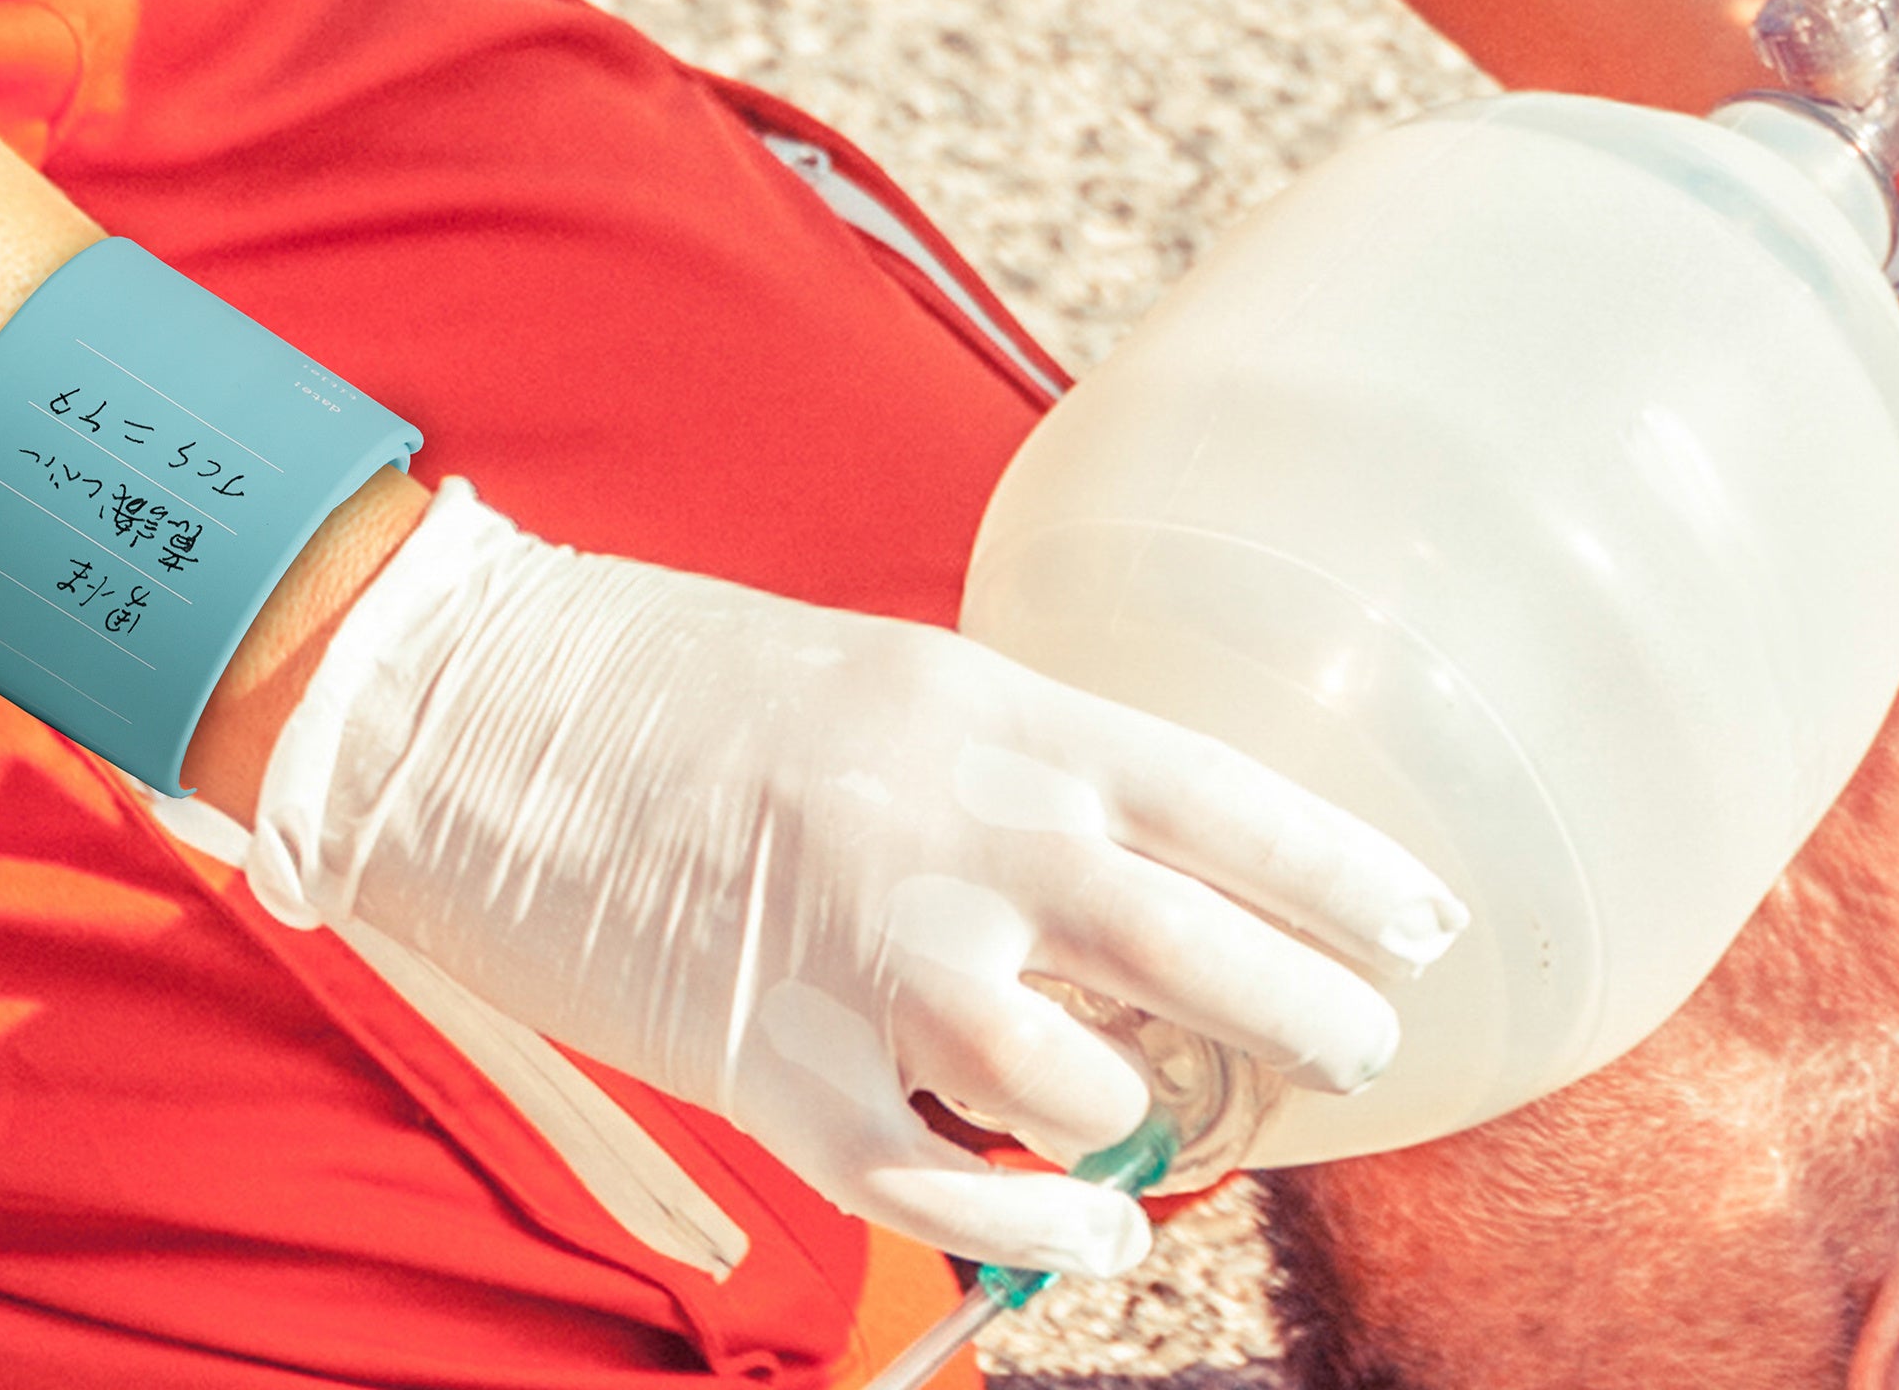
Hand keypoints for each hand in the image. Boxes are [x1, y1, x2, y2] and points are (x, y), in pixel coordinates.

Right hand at [247, 481, 1465, 1276]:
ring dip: (1145, 1120)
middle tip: (1357, 1052)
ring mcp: (866, 962)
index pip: (1221, 802)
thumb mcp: (878, 676)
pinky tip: (1092, 1221)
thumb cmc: (672, 679)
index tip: (1430, 929)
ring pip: (1087, 1090)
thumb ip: (1006, 764)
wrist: (467, 711)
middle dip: (1312, 1018)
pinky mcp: (773, 1070)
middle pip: (1200, 954)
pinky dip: (1043, 1223)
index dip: (1345, 876)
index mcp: (984, 715)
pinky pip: (951, 1186)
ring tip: (1156, 1122)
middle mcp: (955, 839)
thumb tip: (1127, 861)